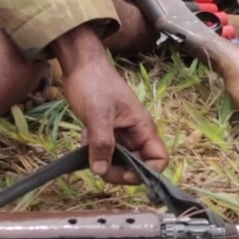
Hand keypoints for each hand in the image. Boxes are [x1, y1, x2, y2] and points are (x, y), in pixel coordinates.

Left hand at [51, 26, 167, 183]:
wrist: (80, 65)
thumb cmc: (94, 83)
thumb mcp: (98, 115)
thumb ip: (102, 143)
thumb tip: (101, 170)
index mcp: (142, 127)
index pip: (158, 159)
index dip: (146, 172)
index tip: (124, 173)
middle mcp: (135, 133)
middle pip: (137, 165)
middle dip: (119, 171)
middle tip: (98, 165)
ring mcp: (121, 133)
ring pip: (119, 161)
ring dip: (104, 160)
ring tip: (89, 144)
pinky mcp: (107, 131)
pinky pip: (105, 151)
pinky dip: (94, 151)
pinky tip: (84, 136)